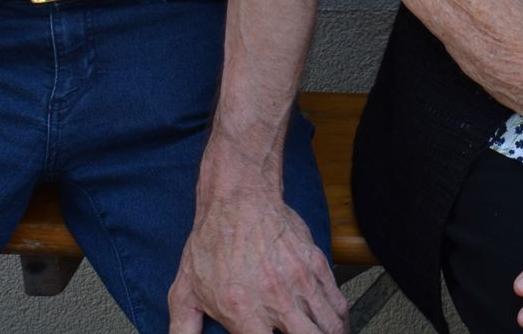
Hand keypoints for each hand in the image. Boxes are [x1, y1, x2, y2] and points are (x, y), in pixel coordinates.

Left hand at [168, 180, 347, 333]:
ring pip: (330, 326)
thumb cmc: (211, 244)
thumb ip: (182, 330)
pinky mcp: (315, 265)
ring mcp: (300, 283)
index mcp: (242, 313)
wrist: (239, 200)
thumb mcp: (184, 292)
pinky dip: (340, 320)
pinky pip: (337, 302)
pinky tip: (335, 327)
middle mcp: (276, 302)